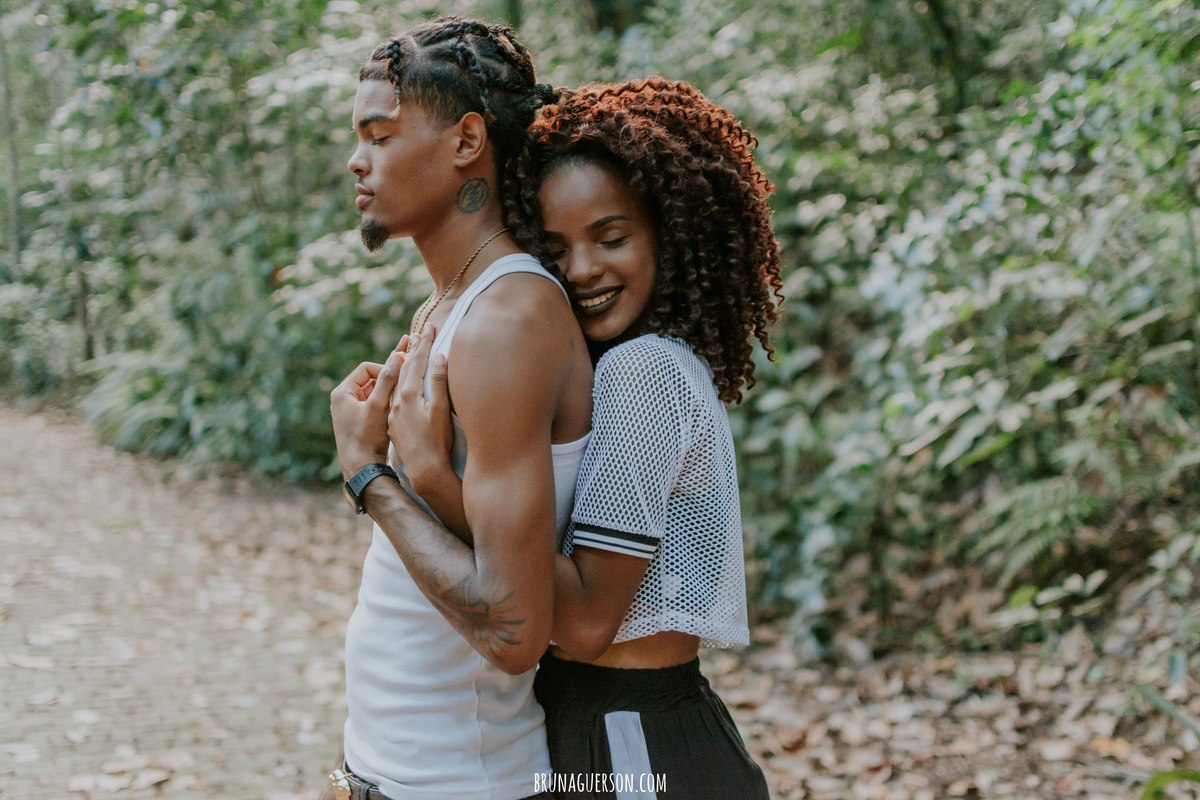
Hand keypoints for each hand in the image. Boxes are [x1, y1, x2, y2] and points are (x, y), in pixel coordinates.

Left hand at [330, 344, 405, 479]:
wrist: (362, 469)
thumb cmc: (367, 438)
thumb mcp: (379, 406)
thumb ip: (387, 380)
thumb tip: (397, 356)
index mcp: (342, 392)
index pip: (366, 368)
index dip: (385, 370)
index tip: (400, 379)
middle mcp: (343, 400)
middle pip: (370, 380)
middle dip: (388, 382)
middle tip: (404, 388)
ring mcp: (350, 412)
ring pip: (373, 393)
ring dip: (388, 394)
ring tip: (401, 402)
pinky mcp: (357, 422)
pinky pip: (373, 406)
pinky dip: (385, 405)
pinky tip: (396, 413)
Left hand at [389, 327, 454, 488]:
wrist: (424, 471)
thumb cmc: (435, 443)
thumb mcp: (438, 410)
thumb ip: (438, 382)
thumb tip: (438, 357)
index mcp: (406, 395)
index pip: (414, 362)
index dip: (423, 344)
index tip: (430, 328)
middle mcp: (396, 401)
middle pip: (402, 368)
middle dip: (412, 350)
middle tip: (420, 333)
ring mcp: (393, 412)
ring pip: (397, 382)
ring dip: (405, 365)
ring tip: (411, 350)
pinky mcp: (394, 422)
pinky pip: (395, 394)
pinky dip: (401, 381)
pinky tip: (404, 381)